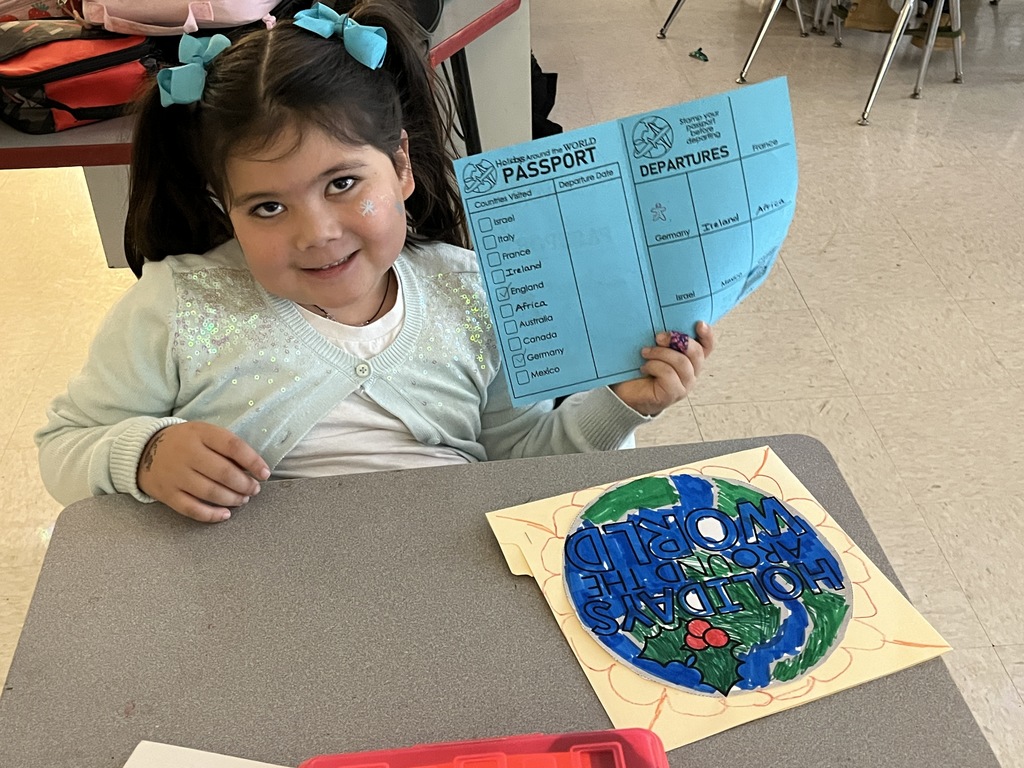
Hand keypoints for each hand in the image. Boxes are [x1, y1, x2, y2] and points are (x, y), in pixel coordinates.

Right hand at [136, 422, 270, 522]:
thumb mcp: (204, 434)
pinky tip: (225, 514)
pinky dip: (212, 514)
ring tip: (243, 499)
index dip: (253, 461)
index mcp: (200, 433)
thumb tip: (254, 468)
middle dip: (245, 484)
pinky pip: (192, 509)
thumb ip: (226, 447)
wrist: (143, 451)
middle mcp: (187, 453)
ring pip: (210, 492)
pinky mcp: (166, 494)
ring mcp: (175, 475)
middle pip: (224, 472)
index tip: (265, 473)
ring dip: (232, 499)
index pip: (232, 446)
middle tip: (254, 489)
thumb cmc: (185, 443)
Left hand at [611, 321, 714, 415]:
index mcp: (689, 360)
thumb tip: (659, 316)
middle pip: (696, 353)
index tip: (698, 323)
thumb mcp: (652, 348)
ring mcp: (684, 385)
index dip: (707, 335)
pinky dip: (654, 366)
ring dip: (660, 353)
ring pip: (681, 362)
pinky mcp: (674, 394)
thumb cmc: (639, 368)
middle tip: (658, 337)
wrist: (625, 393)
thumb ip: (662, 337)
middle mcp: (691, 373)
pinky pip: (668, 374)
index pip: (707, 347)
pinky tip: (644, 367)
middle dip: (677, 340)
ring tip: (645, 352)